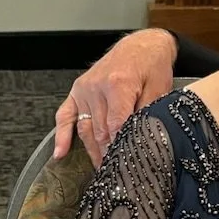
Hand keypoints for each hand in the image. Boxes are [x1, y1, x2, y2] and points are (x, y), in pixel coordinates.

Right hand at [54, 27, 175, 161]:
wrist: (140, 46)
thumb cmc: (151, 66)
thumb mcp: (159, 89)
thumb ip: (148, 113)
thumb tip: (141, 139)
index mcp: (118, 85)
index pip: (116, 126)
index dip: (120, 147)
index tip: (125, 164)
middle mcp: (96, 87)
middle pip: (100, 131)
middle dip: (108, 154)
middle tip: (116, 173)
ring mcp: (84, 89)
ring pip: (85, 128)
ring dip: (92, 151)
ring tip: (101, 169)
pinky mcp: (77, 91)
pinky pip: (65, 115)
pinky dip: (61, 135)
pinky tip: (59, 153)